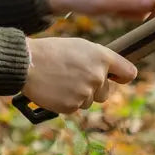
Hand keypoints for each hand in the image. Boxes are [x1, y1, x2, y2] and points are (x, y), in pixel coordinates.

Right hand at [21, 37, 137, 113]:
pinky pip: (73, 108)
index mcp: (101, 58)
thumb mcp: (78, 46)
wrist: (26, 63)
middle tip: (72, 78)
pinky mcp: (71, 106)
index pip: (128, 73)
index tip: (116, 78)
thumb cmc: (50, 51)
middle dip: (92, 89)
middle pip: (105, 93)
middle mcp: (97, 76)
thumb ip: (97, 59)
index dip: (121, 77)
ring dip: (77, 96)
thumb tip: (108, 73)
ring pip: (88, 102)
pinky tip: (54, 90)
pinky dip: (64, 102)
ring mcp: (85, 93)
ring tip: (59, 82)